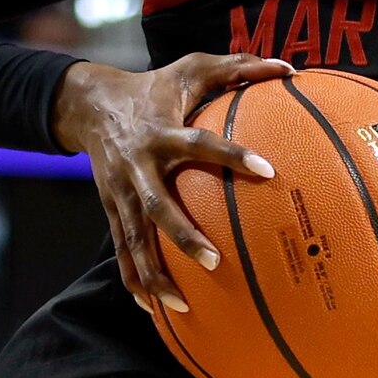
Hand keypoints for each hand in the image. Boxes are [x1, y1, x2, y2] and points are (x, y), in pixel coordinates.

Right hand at [55, 49, 292, 319]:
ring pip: (135, 240)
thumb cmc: (153, 87)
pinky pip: (122, 250)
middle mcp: (139, 167)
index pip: (200, 144)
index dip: (232, 155)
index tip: (268, 170)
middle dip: (182, 236)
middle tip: (214, 260)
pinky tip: (154, 310)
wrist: (88, 104)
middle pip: (158, 207)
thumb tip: (289, 68)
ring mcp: (121, 193)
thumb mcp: (191, 68)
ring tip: (182, 305)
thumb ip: (238, 68)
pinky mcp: (111, 210)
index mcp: (162, 133)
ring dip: (155, 274)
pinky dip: (135, 281)